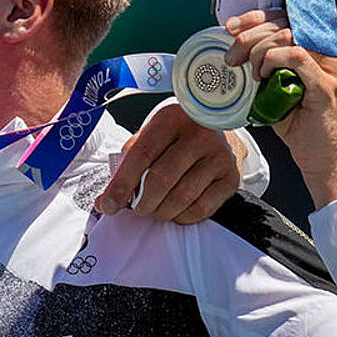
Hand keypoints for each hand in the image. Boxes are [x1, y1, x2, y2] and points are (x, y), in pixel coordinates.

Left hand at [96, 101, 242, 223]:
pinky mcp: (231, 177)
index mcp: (170, 120)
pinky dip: (181, 216)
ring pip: (182, 196)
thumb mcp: (149, 137)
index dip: (122, 184)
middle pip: (161, 179)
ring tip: (153, 209)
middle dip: (141, 202)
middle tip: (136, 208)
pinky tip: (174, 211)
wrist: (215, 130)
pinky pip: (202, 208)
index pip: (141, 155)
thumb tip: (106, 201)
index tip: (108, 204)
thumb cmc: (172, 137)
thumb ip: (127, 164)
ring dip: (160, 211)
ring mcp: (219, 156)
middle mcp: (198, 135)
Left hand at [225, 9, 336, 208]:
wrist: (325, 158)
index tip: (232, 28)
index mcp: (328, 44)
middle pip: (285, 23)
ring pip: (287, 36)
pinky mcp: (328, 84)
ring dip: (258, 50)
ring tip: (250, 72)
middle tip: (232, 57)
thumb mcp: (285, 82)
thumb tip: (239, 42)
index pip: (290, 15)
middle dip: (249, 36)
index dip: (256, 17)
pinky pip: (295, 56)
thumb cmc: (303, 121)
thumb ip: (273, 58)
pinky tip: (263, 75)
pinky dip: (271, 60)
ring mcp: (336, 66)